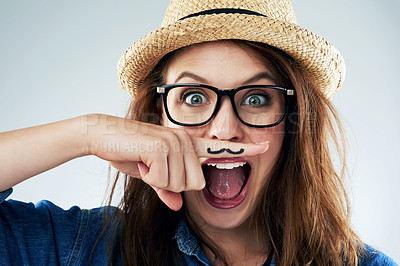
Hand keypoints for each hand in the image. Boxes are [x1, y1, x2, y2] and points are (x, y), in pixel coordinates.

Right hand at [85, 114, 268, 210]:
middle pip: (195, 184)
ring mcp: (176, 142)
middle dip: (172, 185)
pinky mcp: (162, 146)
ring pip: (179, 185)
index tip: (266, 146)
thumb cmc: (130, 152)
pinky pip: (163, 180)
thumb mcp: (152, 175)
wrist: (104, 134)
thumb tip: (178, 206)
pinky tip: (141, 161)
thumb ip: (167, 189)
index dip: (245, 149)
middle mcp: (186, 141)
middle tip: (154, 168)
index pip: (221, 147)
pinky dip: (149, 177)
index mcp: (188, 144)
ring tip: (147, 163)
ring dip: (159, 181)